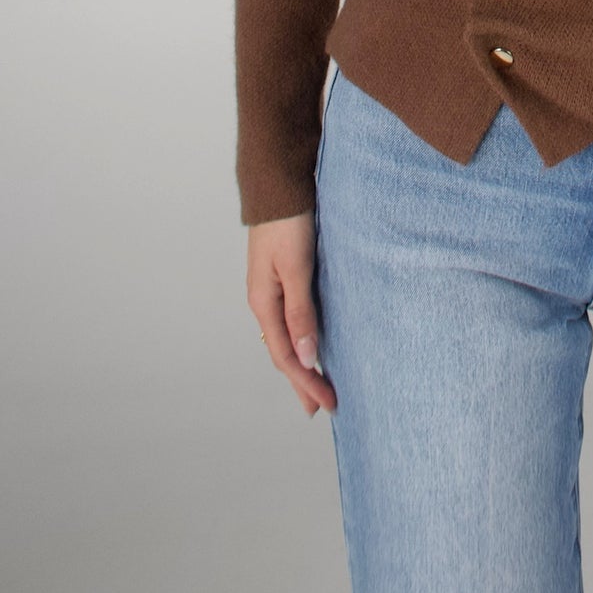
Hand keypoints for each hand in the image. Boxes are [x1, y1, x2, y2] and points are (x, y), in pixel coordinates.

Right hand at [246, 212, 337, 418]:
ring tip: (317, 383)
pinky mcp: (285, 277)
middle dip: (303, 381)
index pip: (287, 356)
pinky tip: (313, 341)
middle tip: (322, 407)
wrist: (280, 185)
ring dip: (303, 362)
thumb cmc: (288, 222)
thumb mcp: (296, 268)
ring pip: (288, 337)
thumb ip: (301, 312)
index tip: (328, 403)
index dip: (306, 382)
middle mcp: (266, 301)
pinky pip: (293, 319)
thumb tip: (307, 357)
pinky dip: (304, 338)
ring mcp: (273, 289)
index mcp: (264, 303)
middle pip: (285, 351)